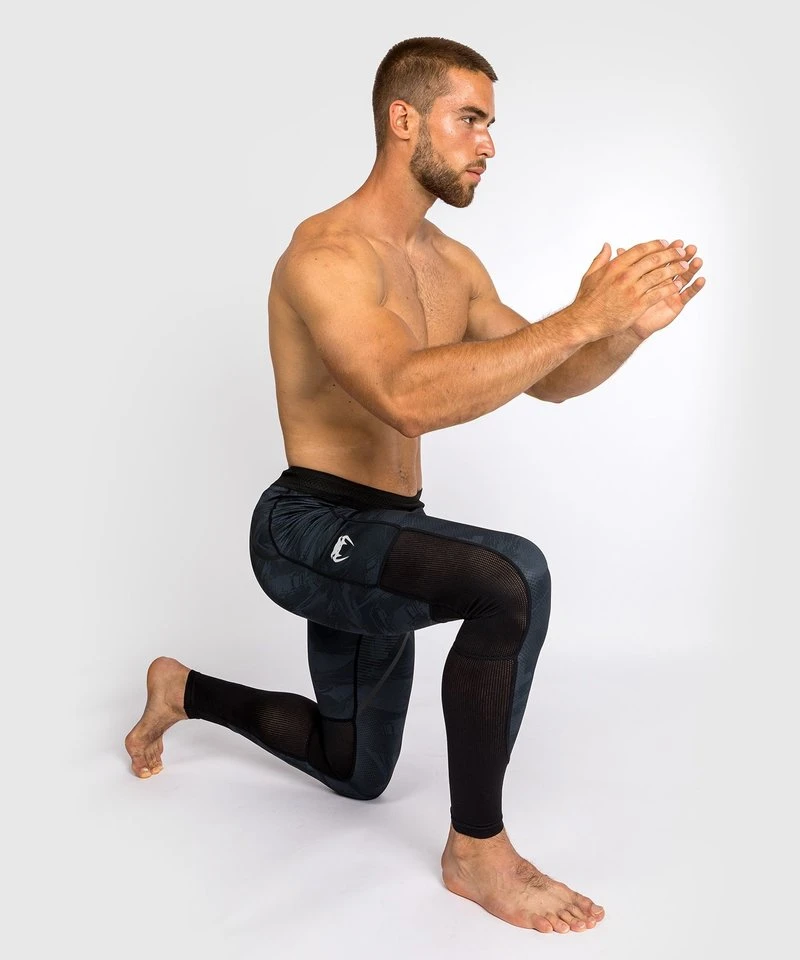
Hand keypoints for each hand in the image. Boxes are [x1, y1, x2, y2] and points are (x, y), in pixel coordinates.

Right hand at [572, 239, 698, 339]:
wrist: (584, 322)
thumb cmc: (586, 300)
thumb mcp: (591, 275)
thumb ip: (601, 259)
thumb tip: (608, 246)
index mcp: (615, 266)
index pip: (640, 250)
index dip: (656, 245)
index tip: (667, 243)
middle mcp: (625, 276)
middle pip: (654, 260)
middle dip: (671, 254)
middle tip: (682, 252)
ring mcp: (632, 291)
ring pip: (659, 275)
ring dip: (675, 269)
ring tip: (686, 266)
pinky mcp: (637, 305)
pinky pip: (658, 293)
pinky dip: (670, 288)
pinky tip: (678, 285)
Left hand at [615, 240, 704, 340]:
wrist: (627, 323)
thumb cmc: (625, 303)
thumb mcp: (624, 282)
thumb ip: (625, 266)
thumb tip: (619, 250)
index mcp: (653, 273)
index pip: (664, 258)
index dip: (670, 250)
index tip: (677, 242)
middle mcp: (664, 280)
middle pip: (677, 265)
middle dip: (684, 256)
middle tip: (691, 248)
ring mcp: (672, 292)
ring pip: (684, 278)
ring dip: (692, 269)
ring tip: (697, 261)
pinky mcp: (676, 304)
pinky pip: (687, 295)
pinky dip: (695, 287)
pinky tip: (701, 279)